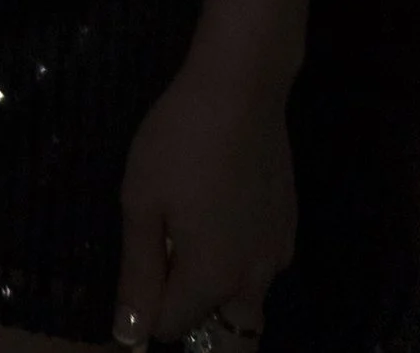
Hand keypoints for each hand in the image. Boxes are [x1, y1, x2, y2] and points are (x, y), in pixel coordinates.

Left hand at [113, 56, 290, 344]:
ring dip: (216, 292)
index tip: (135, 264)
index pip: (172, 326)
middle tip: (165, 265)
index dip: (144, 307)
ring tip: (188, 234)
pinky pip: (261, 269)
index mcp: (212, 279)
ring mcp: (278, 255)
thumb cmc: (179, 142)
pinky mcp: (289, 228)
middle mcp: (254, 280)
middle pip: (222, 332)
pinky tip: (218, 214)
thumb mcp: (142, 201)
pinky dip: (238, 263)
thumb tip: (130, 334)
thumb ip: (138, 272)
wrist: (241, 90)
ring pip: (246, 302)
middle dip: (191, 317)